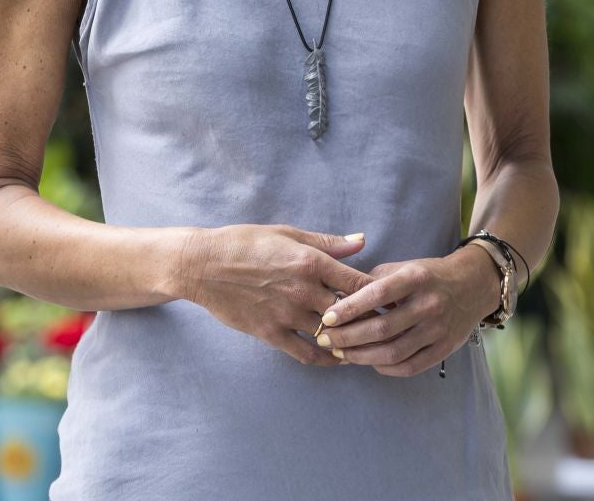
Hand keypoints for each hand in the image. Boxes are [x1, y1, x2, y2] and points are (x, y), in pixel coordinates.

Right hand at [176, 225, 370, 367]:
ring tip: (363, 345)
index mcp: (310, 261)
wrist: (202, 265)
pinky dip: (325, 359)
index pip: (359, 283)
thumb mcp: (286, 234)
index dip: (380, 295)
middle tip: (385, 328)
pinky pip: (306, 354)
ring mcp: (286, 314)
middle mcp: (303, 289)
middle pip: (351, 314)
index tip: (390, 301)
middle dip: (369, 322)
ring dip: (349, 343)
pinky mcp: (271, 332)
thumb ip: (326, 243)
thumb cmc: (244, 243)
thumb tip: (361, 242)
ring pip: (332, 337)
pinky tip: (335, 358)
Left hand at [316, 247, 501, 376]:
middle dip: (348, 337)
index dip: (349, 308)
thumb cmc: (428, 276)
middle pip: (382, 328)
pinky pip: (410, 366)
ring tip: (341, 354)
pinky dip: (386, 368)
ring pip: (393, 352)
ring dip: (362, 356)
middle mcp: (429, 304)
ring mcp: (439, 329)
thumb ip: (373, 281)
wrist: (473, 285)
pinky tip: (370, 362)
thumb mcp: (403, 268)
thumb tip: (337, 298)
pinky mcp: (445, 349)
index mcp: (415, 278)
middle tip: (326, 340)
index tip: (327, 317)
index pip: (376, 295)